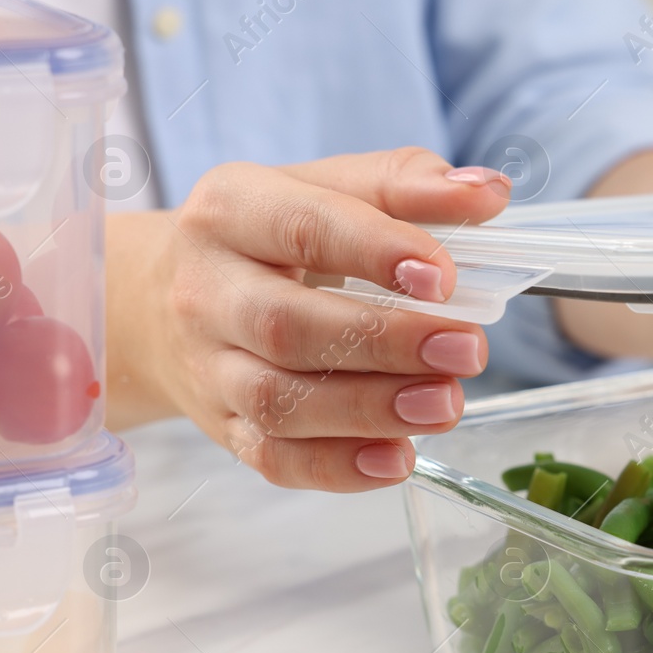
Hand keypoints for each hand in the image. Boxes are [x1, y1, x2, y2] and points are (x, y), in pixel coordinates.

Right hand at [107, 148, 509, 491]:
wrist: (164, 301)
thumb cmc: (271, 238)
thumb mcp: (327, 189)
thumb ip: (407, 184)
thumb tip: (488, 193)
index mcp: (232, 210)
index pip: (305, 226)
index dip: (377, 251)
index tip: (445, 277)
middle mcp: (206, 290)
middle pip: (288, 326)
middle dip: (385, 344)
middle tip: (466, 350)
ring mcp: (208, 367)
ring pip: (279, 402)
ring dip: (370, 411)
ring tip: (446, 404)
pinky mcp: (222, 427)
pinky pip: (274, 459)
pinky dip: (339, 468)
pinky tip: (398, 458)